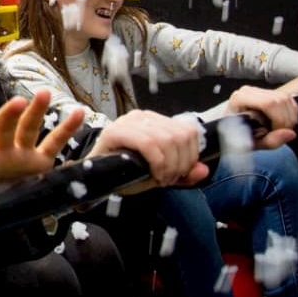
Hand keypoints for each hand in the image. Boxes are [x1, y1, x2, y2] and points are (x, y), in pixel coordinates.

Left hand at [0, 89, 84, 193]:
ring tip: (44, 93)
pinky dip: (67, 129)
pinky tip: (78, 112)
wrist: (1, 205)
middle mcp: (3, 150)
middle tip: (17, 102)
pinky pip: (55, 142)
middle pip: (5, 127)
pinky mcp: (42, 160)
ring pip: (30, 127)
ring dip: (37, 110)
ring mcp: (23, 152)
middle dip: (11, 114)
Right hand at [91, 109, 209, 188]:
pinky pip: (149, 143)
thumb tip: (204, 170)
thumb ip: (183, 174)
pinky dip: (157, 163)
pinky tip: (154, 175)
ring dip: (169, 166)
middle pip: (180, 136)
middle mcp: (142, 116)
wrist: (93, 179)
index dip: (191, 156)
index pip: (187, 131)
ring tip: (160, 179)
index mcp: (154, 121)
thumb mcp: (160, 174)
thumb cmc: (125, 174)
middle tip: (168, 180)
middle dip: (180, 164)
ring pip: (167, 140)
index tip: (179, 175)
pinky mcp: (116, 131)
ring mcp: (128, 121)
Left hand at [226, 85, 297, 149]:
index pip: (268, 103)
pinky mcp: (269, 93)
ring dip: (290, 117)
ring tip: (280, 129)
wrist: (230, 132)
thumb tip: (289, 134)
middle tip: (280, 133)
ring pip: (286, 99)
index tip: (277, 132)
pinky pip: (287, 100)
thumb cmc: (235, 137)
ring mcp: (259, 91)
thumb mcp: (251, 144)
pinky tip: (283, 123)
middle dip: (285, 120)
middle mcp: (249, 92)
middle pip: (280, 100)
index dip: (279, 119)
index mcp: (240, 100)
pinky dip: (291, 113)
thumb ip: (270, 141)